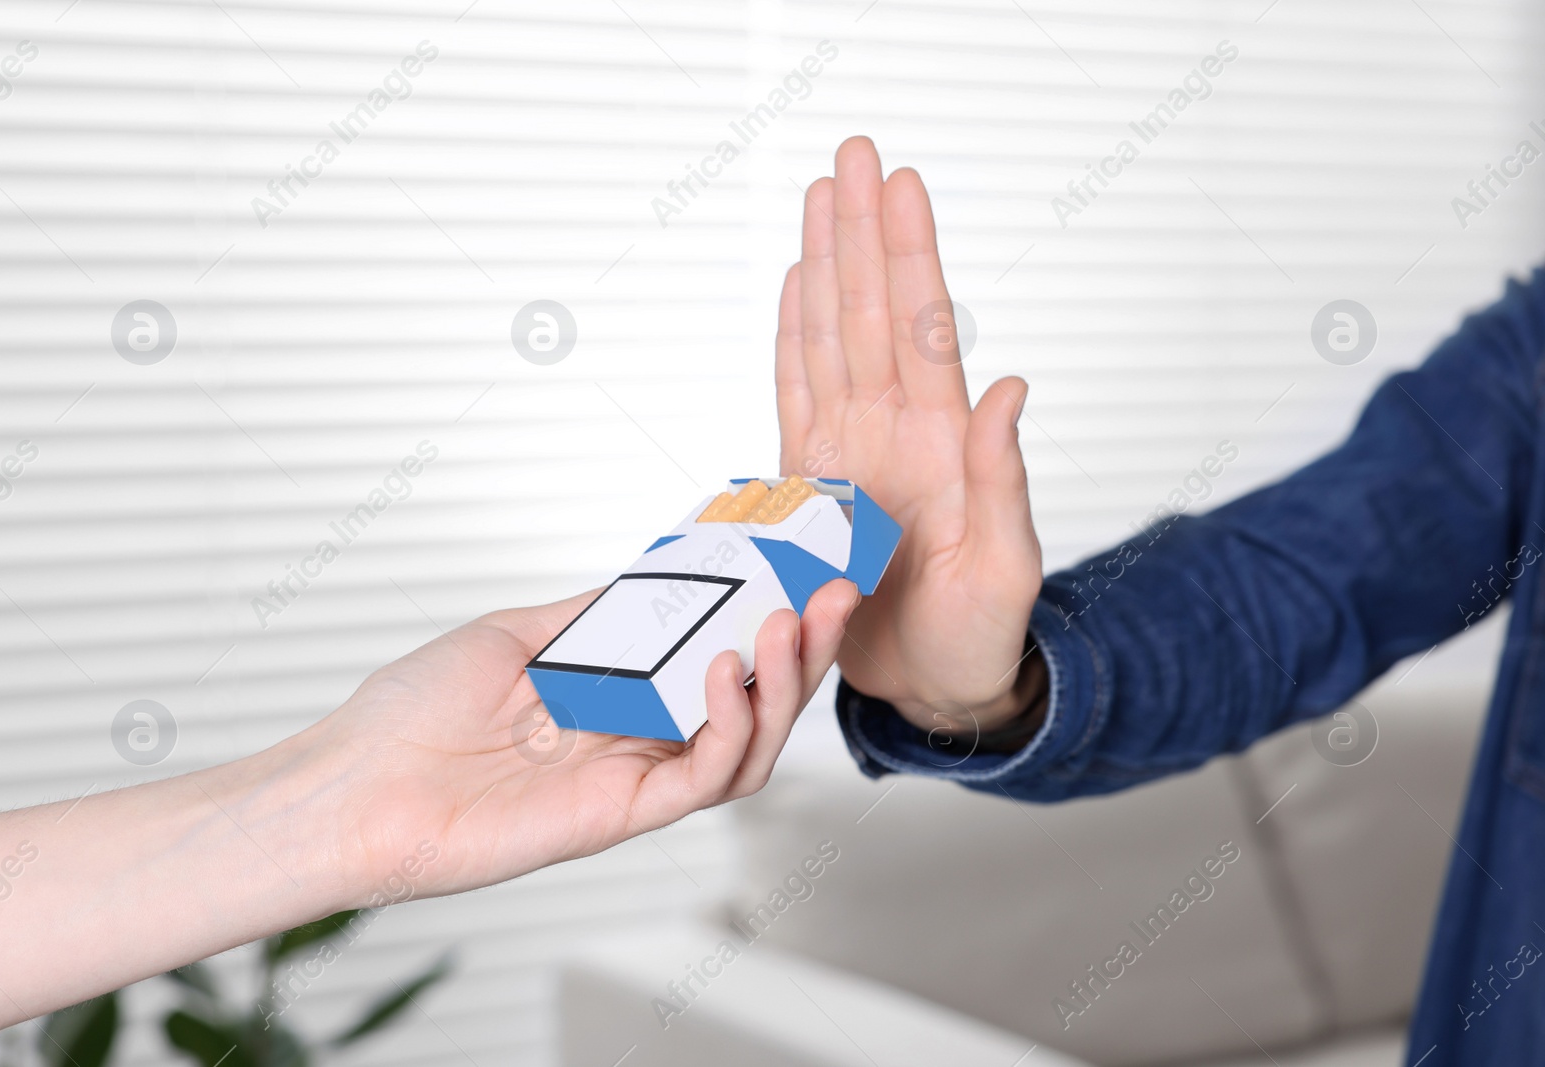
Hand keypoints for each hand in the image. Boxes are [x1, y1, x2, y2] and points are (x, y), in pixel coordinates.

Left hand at [311, 579, 860, 900]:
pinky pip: (702, 777)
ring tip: (793, 623)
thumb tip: (654, 577)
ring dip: (783, 684)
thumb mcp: (513, 635)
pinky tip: (727, 670)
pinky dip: (730, 726)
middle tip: (835, 593)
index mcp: (616, 698)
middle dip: (804, 648)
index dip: (768, 620)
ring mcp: (631, 780)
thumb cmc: (412, 714)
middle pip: (750, 701)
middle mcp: (636, 741)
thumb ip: (593, 616)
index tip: (804, 569)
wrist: (353, 784)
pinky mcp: (619, 816)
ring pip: (745, 745)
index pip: (716, 659)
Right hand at [776, 136, 1042, 732]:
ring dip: (824, 264)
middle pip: (872, 309)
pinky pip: (795, 393)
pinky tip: (795, 286)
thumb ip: (1001, 479)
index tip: (901, 184)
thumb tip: (1011, 390)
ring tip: (819, 197)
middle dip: (861, 229)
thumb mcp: (1006, 564)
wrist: (935, 685)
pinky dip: (792, 337)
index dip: (910, 253)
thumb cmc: (978, 634)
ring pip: (831, 335)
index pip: (922, 325)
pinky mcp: (812, 481)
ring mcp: (851, 448)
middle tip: (853, 154)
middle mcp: (893, 428)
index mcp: (939, 441)